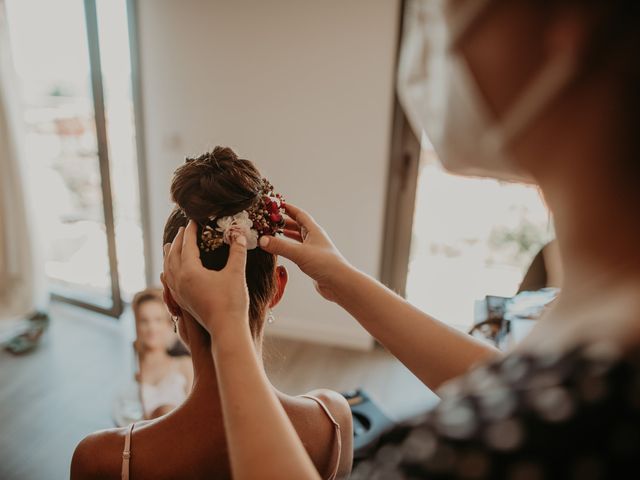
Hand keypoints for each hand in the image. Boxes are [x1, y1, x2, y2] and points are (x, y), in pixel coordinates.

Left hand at [162, 220, 249, 336]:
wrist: (226, 330)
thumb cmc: (232, 301)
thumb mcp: (236, 273)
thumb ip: (237, 251)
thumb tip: (239, 234)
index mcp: (190, 271)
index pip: (187, 245)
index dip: (190, 231)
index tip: (193, 221)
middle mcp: (180, 281)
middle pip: (173, 255)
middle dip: (177, 240)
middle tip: (182, 229)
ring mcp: (179, 293)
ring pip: (167, 268)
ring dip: (168, 255)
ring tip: (169, 246)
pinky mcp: (182, 302)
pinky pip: (169, 281)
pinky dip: (168, 271)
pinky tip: (170, 272)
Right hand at [258, 203, 348, 301]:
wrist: (339, 283)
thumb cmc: (325, 264)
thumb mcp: (300, 253)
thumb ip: (280, 246)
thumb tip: (262, 240)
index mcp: (314, 231)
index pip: (300, 214)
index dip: (288, 209)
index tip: (277, 204)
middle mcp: (314, 238)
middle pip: (298, 225)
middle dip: (284, 222)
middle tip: (270, 220)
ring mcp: (313, 250)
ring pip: (297, 238)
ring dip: (286, 234)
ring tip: (273, 233)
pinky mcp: (311, 261)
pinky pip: (297, 250)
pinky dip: (288, 247)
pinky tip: (282, 250)